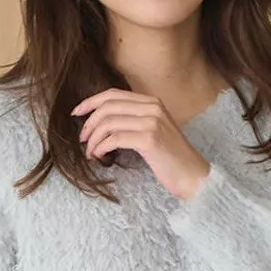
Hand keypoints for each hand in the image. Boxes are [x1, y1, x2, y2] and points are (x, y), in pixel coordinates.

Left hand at [71, 88, 211, 201]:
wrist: (193, 176)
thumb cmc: (171, 159)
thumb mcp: (154, 132)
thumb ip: (135, 121)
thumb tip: (104, 123)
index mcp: (152, 102)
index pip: (113, 94)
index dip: (91, 102)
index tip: (77, 113)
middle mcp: (152, 107)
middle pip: (108, 106)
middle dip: (89, 122)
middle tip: (83, 139)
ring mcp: (151, 122)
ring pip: (109, 122)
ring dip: (94, 138)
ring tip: (91, 152)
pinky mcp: (149, 139)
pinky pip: (115, 138)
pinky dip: (101, 147)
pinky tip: (99, 156)